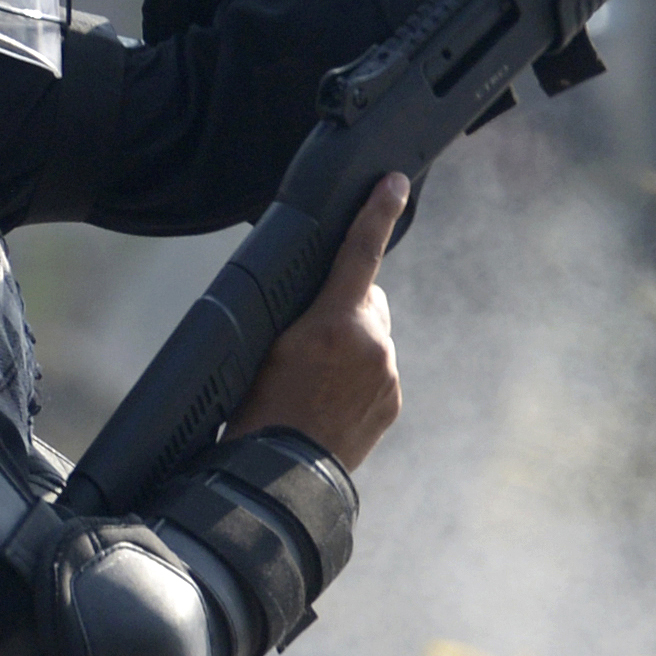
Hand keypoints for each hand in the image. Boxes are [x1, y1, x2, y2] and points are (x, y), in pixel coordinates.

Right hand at [224, 173, 407, 468]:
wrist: (282, 471)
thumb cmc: (261, 406)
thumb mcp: (271, 345)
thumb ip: (310, 313)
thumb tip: (333, 299)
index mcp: (336, 322)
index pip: (361, 253)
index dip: (377, 213)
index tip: (393, 183)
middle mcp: (373, 345)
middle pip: (366, 301)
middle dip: (345, 309)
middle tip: (310, 344)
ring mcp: (388, 375)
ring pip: (373, 338)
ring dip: (352, 348)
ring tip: (315, 382)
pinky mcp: (394, 400)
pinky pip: (379, 370)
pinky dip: (361, 377)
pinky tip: (331, 399)